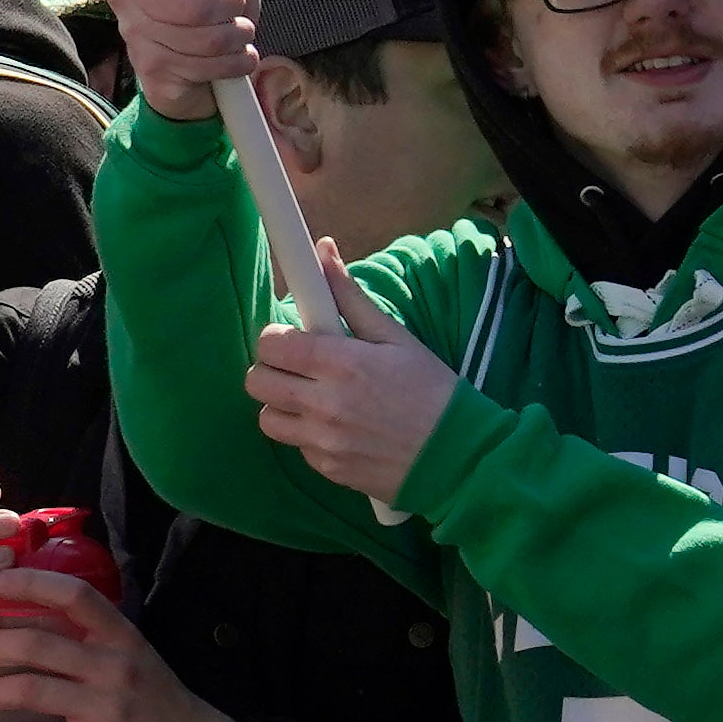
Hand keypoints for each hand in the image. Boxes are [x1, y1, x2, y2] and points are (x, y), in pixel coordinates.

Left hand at [0, 568, 236, 721]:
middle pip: (34, 644)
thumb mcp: (134, 656)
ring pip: (27, 690)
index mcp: (121, 636)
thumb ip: (91, 635)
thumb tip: (28, 610)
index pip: (73, 594)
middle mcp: (113, 666)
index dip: (28, 583)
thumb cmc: (158, 703)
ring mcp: (105, 709)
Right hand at [107, 0, 262, 123]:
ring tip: (234, 32)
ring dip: (237, 35)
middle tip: (232, 3)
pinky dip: (235, 62)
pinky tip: (229, 58)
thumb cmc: (217, 2)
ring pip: (203, 37)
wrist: (215, 64)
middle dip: (227, 4)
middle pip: (184, 2)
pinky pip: (207, 67)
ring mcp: (135, 39)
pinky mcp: (152, 76)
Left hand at [245, 238, 455, 503]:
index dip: (276, 337)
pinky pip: (297, 448)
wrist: (465, 459)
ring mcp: (325, 442)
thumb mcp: (396, 338)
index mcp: (341, 363)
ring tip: (311, 398)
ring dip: (282, 405)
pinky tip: (336, 428)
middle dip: (271, 369)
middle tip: (298, 368)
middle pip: (256, 381)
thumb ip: (349, 297)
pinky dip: (307, 437)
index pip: (270, 343)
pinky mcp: (330, 471)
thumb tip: (321, 250)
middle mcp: (325, 404)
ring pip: (268, 418)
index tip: (293, 339)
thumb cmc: (433, 391)